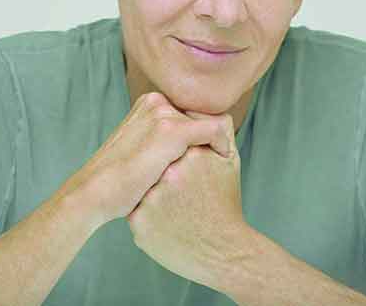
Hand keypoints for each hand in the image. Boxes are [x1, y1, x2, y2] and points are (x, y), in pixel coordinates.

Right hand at [61, 92, 233, 226]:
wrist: (94, 193)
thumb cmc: (116, 181)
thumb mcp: (140, 153)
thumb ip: (160, 143)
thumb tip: (182, 150)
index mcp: (149, 104)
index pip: (191, 113)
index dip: (205, 134)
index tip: (213, 155)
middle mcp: (156, 102)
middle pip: (203, 115)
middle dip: (213, 137)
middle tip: (222, 160)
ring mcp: (163, 115)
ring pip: (211, 121)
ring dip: (218, 142)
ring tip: (223, 164)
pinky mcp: (172, 131)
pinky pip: (215, 130)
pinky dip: (223, 145)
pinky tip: (224, 161)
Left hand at [126, 110, 246, 289]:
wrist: (225, 253)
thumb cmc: (227, 205)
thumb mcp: (229, 162)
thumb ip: (218, 130)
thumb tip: (206, 111)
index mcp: (188, 157)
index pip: (168, 142)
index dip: (176, 155)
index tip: (187, 170)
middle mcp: (166, 176)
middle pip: (153, 164)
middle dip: (160, 171)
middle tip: (180, 190)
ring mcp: (150, 201)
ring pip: (141, 186)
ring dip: (150, 192)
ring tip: (173, 207)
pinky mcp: (139, 224)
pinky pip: (135, 210)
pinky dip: (147, 213)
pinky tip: (165, 222)